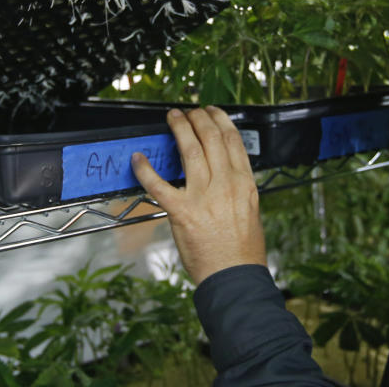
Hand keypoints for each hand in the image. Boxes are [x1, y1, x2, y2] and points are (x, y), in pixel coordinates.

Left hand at [131, 107, 266, 284]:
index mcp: (244, 182)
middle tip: (188, 112)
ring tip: (172, 118)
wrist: (235, 277)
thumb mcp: (251, 210)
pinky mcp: (182, 212)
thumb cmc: (243, 249)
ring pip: (190, 151)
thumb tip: (227, 172)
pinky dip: (145, 169)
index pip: (232, 140)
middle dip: (198, 118)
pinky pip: (159, 185)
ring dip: (179, 129)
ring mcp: (204, 197)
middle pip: (211, 138)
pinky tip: (138, 158)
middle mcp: (226, 184)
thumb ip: (238, 188)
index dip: (219, 119)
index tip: (211, 111)